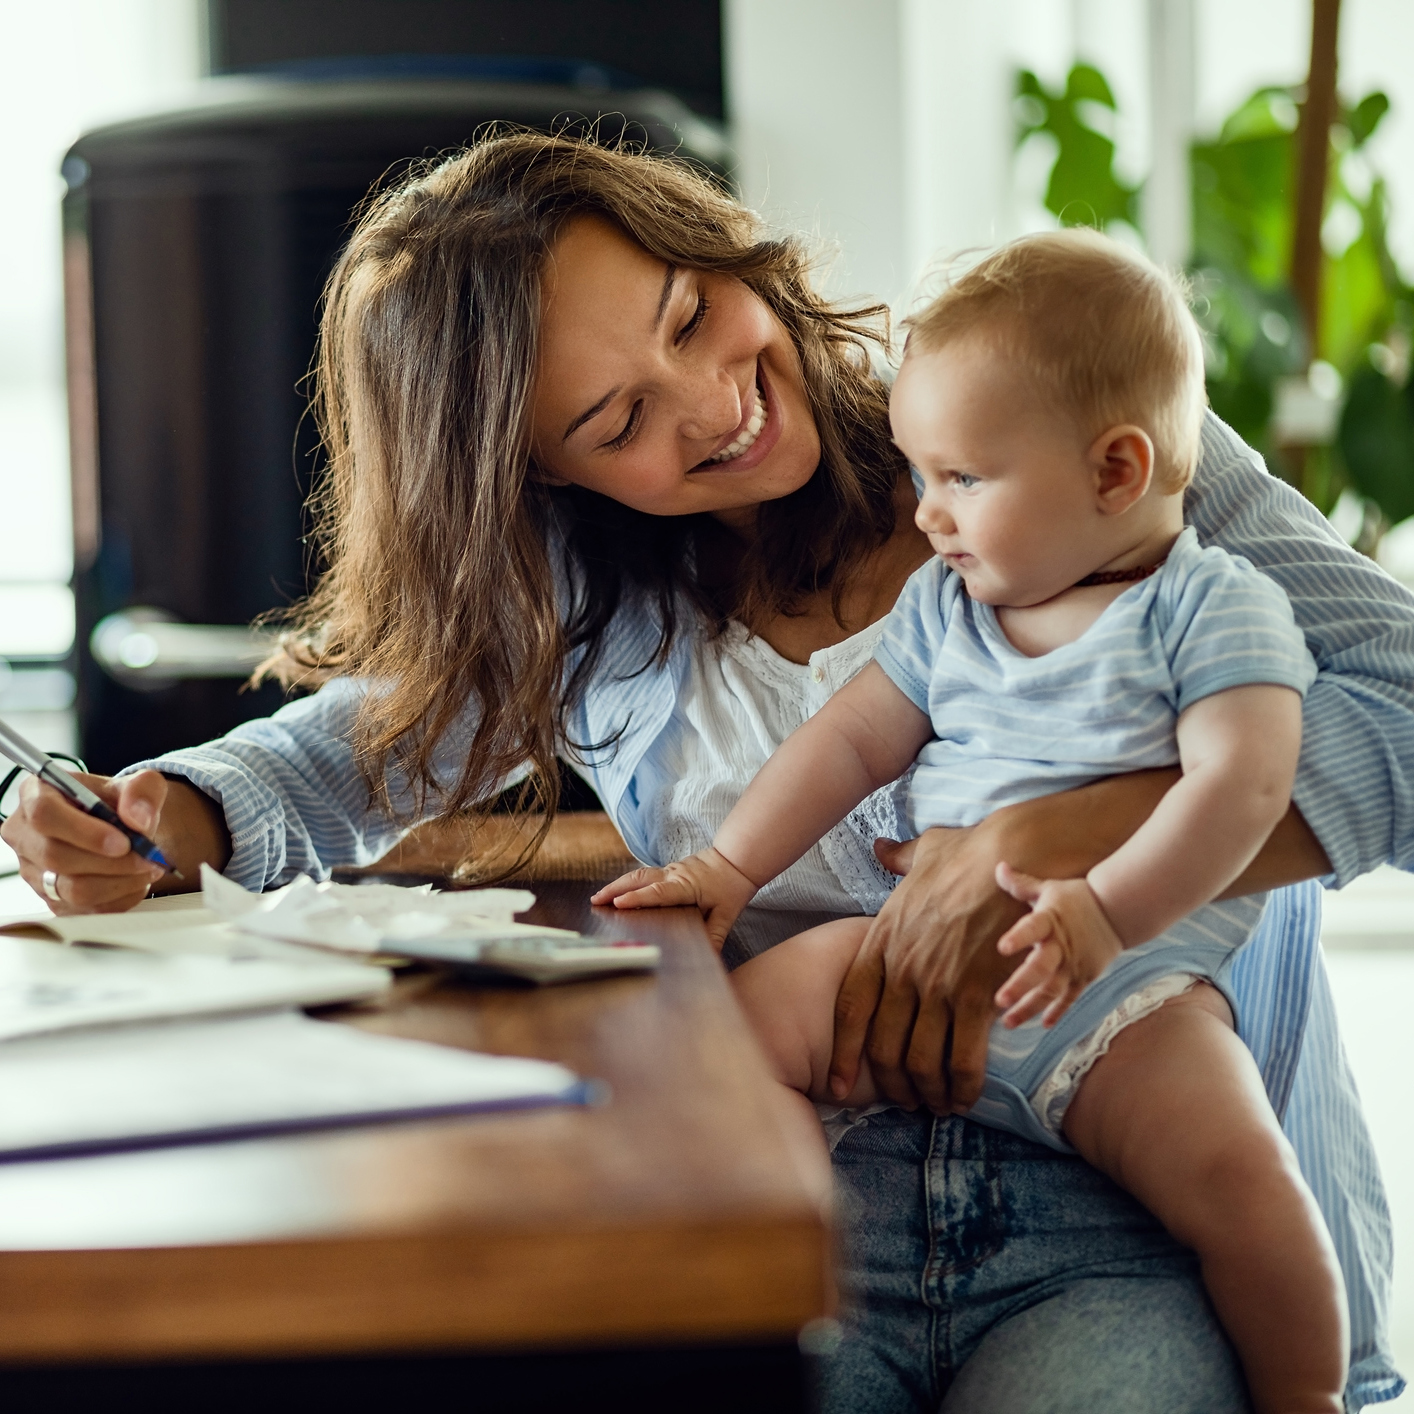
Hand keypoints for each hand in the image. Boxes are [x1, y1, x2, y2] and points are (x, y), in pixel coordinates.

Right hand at [0, 770, 169, 914]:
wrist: (123, 830)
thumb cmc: (121, 803)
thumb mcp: (141, 784)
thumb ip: (143, 792)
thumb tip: (138, 819)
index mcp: (37, 793)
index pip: (44, 814)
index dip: (84, 831)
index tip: (123, 841)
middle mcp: (25, 833)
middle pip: (56, 856)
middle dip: (112, 861)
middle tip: (146, 857)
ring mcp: (34, 870)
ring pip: (71, 889)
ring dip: (119, 882)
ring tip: (148, 867)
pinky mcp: (51, 899)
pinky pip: (85, 909)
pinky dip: (119, 898)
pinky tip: (136, 881)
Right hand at [591, 847, 757, 951]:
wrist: (738, 859)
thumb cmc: (732, 886)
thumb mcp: (727, 914)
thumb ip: (716, 935)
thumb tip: (709, 957)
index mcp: (686, 886)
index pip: (658, 892)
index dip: (638, 898)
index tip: (618, 903)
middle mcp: (674, 875)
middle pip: (639, 879)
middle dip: (615, 889)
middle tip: (596, 901)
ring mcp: (670, 870)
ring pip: (639, 875)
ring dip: (618, 885)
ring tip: (599, 897)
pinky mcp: (669, 870)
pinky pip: (645, 875)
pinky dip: (628, 883)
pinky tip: (618, 892)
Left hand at [828, 770, 1179, 1115]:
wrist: (1012, 855)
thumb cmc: (971, 852)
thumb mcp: (922, 852)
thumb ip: (898, 859)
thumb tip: (880, 848)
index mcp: (882, 940)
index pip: (850, 1008)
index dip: (843, 1052)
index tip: (838, 1083)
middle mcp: (902, 969)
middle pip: (883, 1046)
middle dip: (891, 1084)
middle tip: (905, 1100)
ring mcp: (937, 984)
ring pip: (921, 1060)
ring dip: (929, 1092)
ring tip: (939, 1104)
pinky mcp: (975, 994)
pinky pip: (964, 1056)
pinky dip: (964, 1085)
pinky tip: (968, 1095)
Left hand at [993, 864, 1123, 1027]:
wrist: (1118, 911)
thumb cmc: (1077, 898)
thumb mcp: (1049, 888)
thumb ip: (1021, 884)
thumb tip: (998, 866)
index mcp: (1050, 920)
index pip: (1032, 928)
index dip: (1018, 937)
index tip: (1002, 947)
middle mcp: (1061, 946)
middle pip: (1040, 969)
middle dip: (1020, 985)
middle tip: (1000, 1000)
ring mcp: (1074, 964)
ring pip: (1051, 990)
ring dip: (1030, 1007)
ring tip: (1008, 1021)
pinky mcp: (1084, 976)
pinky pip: (1070, 998)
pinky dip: (1057, 1011)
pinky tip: (1043, 1024)